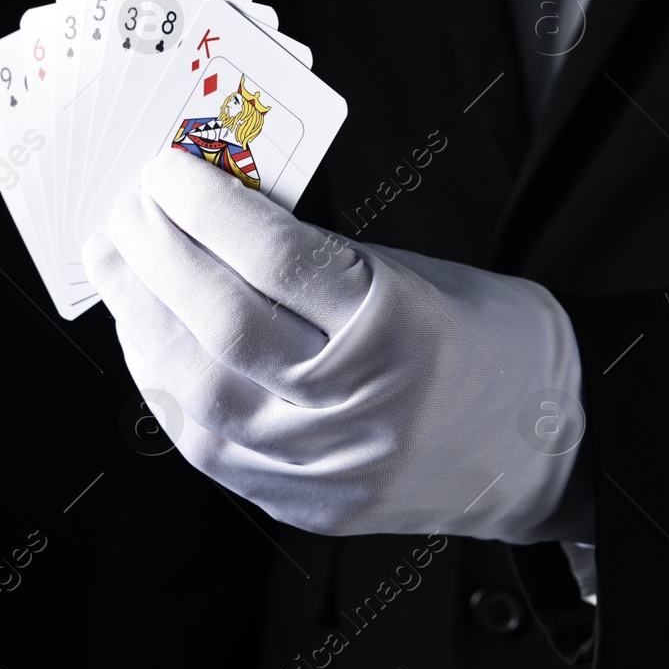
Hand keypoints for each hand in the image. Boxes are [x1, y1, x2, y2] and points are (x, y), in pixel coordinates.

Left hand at [82, 148, 587, 542]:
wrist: (548, 451)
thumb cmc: (491, 343)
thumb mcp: (416, 273)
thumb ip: (316, 256)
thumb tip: (208, 211)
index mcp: (401, 330)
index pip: (276, 260)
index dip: (206, 206)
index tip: (165, 166)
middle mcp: (356, 404)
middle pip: (222, 323)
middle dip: (156, 253)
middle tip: (127, 205)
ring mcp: (323, 465)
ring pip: (196, 388)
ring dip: (141, 314)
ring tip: (120, 261)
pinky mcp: (301, 502)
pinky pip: (204, 440)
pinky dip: (162, 378)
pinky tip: (146, 332)